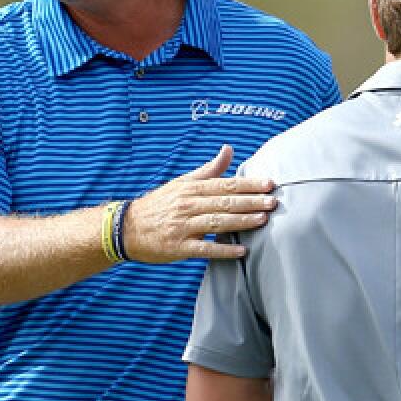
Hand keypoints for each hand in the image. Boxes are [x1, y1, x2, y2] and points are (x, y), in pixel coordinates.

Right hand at [123, 145, 275, 262]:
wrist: (127, 228)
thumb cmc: (160, 204)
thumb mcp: (182, 183)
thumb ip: (209, 169)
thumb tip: (229, 149)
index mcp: (191, 189)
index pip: (225, 184)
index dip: (248, 184)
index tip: (269, 184)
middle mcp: (187, 206)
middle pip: (224, 202)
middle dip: (250, 202)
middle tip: (273, 202)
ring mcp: (182, 227)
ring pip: (216, 223)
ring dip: (241, 222)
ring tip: (262, 220)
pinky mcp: (179, 247)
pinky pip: (204, 248)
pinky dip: (223, 250)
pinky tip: (241, 251)